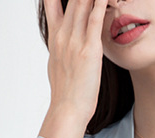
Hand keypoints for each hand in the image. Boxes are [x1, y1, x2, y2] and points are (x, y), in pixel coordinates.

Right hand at [43, 0, 109, 123]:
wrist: (67, 110)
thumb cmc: (67, 94)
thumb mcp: (59, 66)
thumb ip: (62, 50)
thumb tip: (62, 47)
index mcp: (56, 38)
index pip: (53, 3)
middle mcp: (63, 35)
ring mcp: (75, 41)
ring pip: (83, 3)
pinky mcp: (89, 50)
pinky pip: (96, 19)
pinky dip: (102, 3)